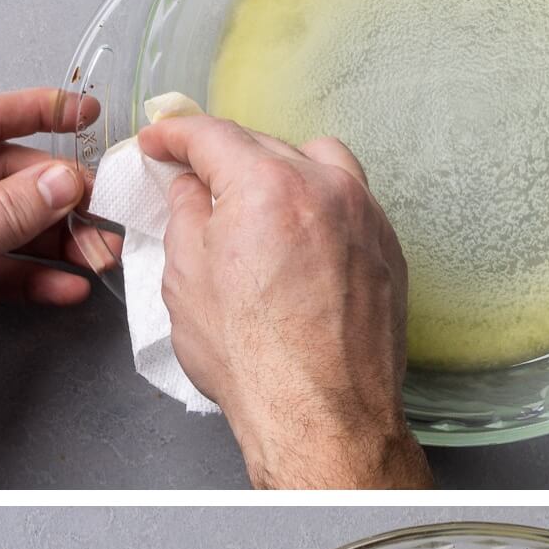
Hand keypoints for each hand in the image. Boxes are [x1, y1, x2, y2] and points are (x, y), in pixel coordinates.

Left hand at [0, 88, 92, 403]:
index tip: (84, 113)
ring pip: (12, 225)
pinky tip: (66, 286)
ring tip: (97, 257)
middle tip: (104, 217)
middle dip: (62, 200)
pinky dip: (35, 275)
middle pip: (9, 178)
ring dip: (59, 242)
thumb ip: (11, 212)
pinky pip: (1, 264)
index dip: (40, 112)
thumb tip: (62, 181)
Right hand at [138, 116, 431, 489]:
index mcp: (267, 185)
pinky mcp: (388, 248)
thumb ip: (186, 216)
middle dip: (227, 158)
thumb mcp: (188, 281)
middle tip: (197, 181)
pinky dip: (321, 205)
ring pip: (319, 162)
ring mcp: (365, 216)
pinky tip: (300, 236)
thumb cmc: (256, 361)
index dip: (175, 134)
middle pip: (266, 145)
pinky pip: (351, 202)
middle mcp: (326, 188)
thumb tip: (190, 188)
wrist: (324, 414)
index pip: (213, 135)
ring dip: (283, 170)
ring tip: (257, 205)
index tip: (161, 142)